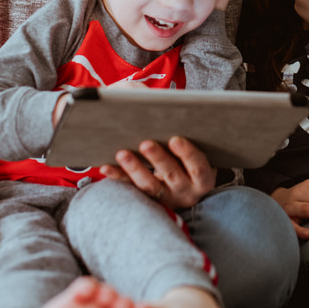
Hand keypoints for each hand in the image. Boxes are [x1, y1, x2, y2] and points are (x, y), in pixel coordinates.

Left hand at [100, 136, 214, 209]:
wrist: (186, 183)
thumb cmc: (191, 157)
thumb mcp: (198, 150)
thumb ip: (190, 135)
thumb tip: (170, 108)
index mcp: (203, 179)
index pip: (199, 167)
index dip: (188, 154)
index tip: (175, 139)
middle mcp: (186, 191)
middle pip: (172, 175)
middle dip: (158, 158)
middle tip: (145, 143)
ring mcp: (165, 198)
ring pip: (149, 185)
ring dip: (135, 168)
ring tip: (122, 154)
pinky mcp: (146, 199)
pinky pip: (130, 188)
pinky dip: (118, 177)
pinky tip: (106, 167)